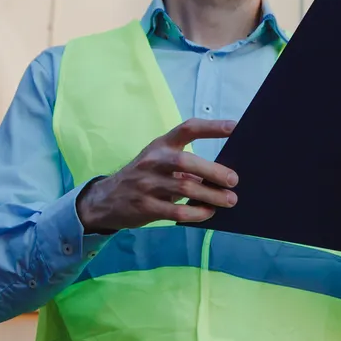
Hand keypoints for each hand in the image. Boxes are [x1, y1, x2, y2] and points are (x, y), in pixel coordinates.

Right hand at [77, 119, 238, 232]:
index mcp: (160, 145)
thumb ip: (185, 165)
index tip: (235, 127)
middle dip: (213, 171)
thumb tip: (221, 175)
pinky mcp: (146, 206)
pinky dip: (197, 212)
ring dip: (211, 195)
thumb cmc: (144, 177)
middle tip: (233, 180)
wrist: (106, 199)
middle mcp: (153, 161)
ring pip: (185, 188)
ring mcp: (147, 184)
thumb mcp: (159, 162)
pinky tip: (208, 212)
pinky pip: (177, 211)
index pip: (187, 129)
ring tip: (229, 200)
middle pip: (186, 161)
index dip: (211, 127)